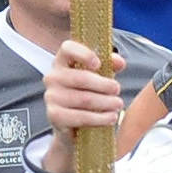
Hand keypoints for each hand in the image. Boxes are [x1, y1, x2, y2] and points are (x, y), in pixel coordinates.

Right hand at [42, 39, 124, 171]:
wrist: (73, 124)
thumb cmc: (86, 92)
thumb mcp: (99, 75)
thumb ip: (110, 65)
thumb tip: (120, 62)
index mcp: (62, 61)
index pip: (68, 48)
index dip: (84, 54)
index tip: (99, 64)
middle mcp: (53, 77)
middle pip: (81, 78)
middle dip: (104, 85)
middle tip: (117, 89)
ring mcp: (51, 97)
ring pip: (84, 99)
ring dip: (106, 103)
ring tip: (118, 105)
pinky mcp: (54, 116)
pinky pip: (81, 117)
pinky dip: (99, 118)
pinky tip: (111, 118)